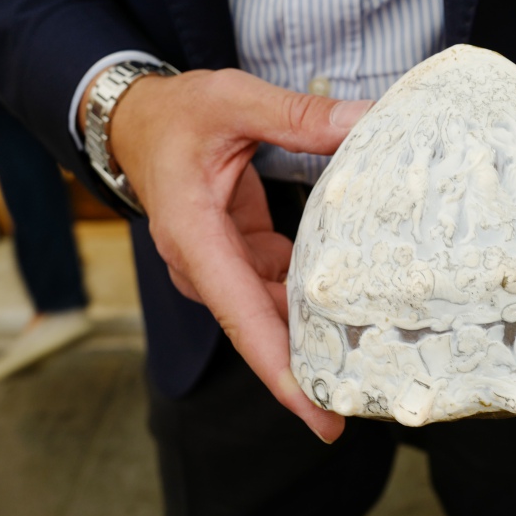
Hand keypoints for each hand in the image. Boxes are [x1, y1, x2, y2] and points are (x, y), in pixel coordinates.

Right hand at [84, 68, 371, 442]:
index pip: (240, 316)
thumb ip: (298, 115)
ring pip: (273, 314)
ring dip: (319, 333)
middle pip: (261, 332)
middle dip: (312, 369)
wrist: (137, 122)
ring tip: (378, 357)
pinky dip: (313, 297)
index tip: (318, 415)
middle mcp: (203, 266)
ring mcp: (219, 268)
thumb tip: (365, 121)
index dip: (280, 369)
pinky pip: (278, 291)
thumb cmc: (176, 115)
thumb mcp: (234, 101)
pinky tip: (359, 304)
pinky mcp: (237, 260)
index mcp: (193, 236)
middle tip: (372, 398)